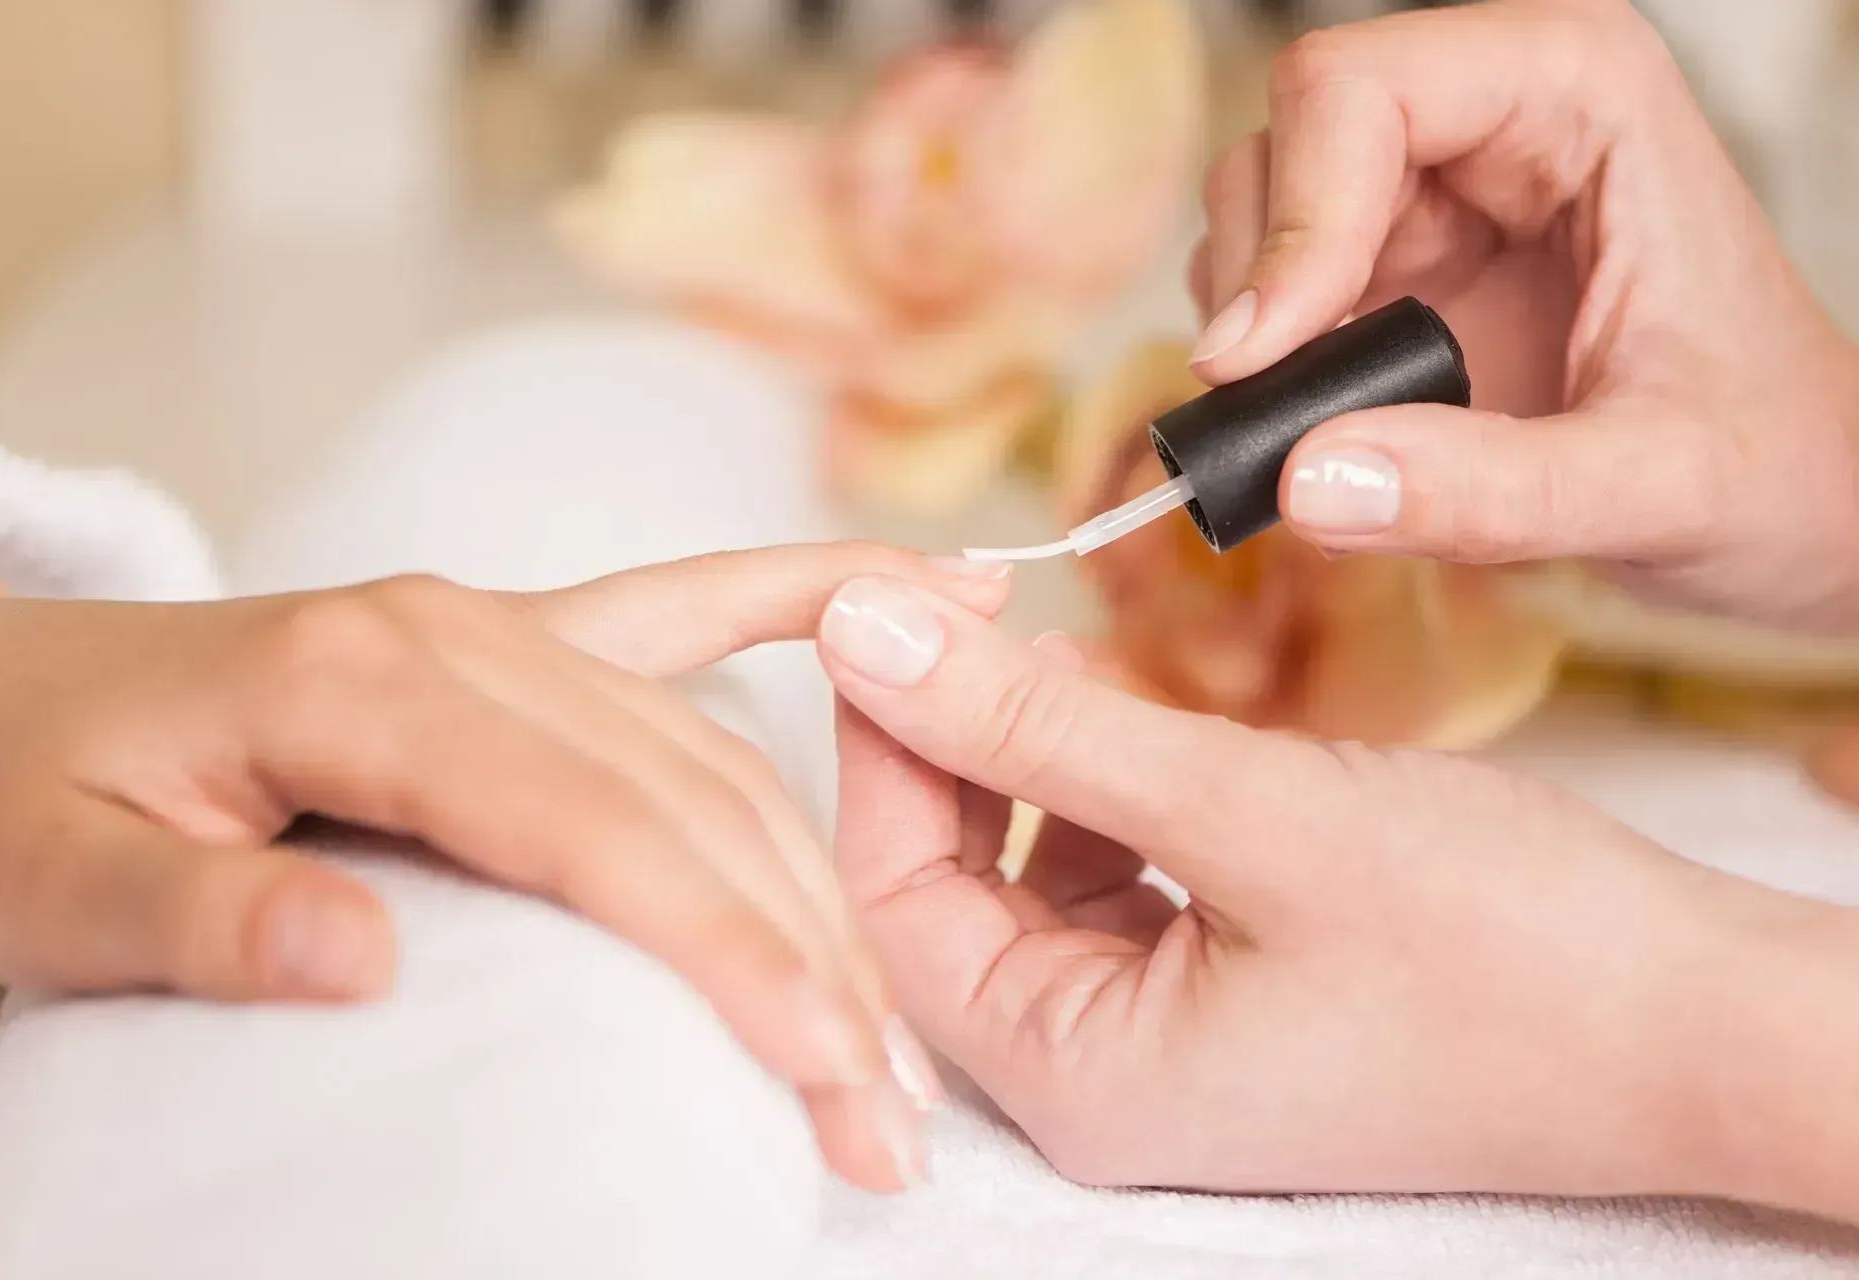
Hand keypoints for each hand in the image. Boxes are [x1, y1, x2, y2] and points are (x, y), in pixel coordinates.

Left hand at [0, 546, 1009, 1192]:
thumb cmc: (3, 790)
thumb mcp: (49, 881)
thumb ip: (198, 921)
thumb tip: (368, 962)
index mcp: (359, 678)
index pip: (592, 821)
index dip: (725, 940)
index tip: (822, 1059)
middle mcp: (458, 633)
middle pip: (688, 790)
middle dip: (807, 950)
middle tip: (886, 1108)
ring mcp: (497, 626)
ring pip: (712, 744)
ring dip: (820, 879)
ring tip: (892, 1020)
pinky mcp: (513, 641)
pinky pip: (687, 613)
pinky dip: (806, 601)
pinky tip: (925, 586)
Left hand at [817, 574, 1858, 1213]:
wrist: (1703, 1026)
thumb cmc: (1506, 950)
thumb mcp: (1246, 811)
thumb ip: (1040, 723)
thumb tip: (865, 631)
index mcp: (1077, 1076)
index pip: (891, 891)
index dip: (882, 736)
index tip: (897, 606)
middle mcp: (1103, 1081)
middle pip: (953, 883)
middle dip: (957, 738)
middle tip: (984, 603)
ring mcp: (1170, 1045)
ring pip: (1036, 875)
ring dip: (1039, 757)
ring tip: (1080, 652)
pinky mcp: (1233, 999)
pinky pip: (1122, 885)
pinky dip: (1115, 794)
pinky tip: (1144, 718)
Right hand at [1189, 0, 1858, 629]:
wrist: (1788, 506)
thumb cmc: (1766, 462)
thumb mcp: (1651, 487)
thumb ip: (1488, 491)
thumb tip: (1307, 481)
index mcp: (1581, 94)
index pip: (1360, 89)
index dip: (1296, 218)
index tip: (1265, 356)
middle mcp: (1495, 119)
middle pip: (1289, 135)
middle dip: (1259, 273)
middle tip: (1273, 401)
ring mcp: (1437, 193)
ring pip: (1259, 203)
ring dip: (1252, 320)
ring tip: (1317, 423)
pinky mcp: (1399, 270)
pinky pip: (1272, 282)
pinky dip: (1263, 357)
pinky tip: (1324, 420)